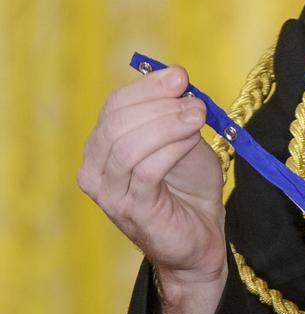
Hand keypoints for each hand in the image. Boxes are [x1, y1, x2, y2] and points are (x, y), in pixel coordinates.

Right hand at [78, 65, 226, 277]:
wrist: (201, 236)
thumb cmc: (189, 188)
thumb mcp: (184, 141)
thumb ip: (176, 114)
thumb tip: (177, 79)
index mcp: (103, 146)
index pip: (114, 106)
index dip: (147, 88)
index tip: (180, 77)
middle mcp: (95, 168)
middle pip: (117, 123)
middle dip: (159, 105)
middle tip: (196, 102)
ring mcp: (109, 192)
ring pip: (127, 145)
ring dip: (167, 125)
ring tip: (198, 118)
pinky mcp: (131, 210)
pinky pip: (146, 170)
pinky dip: (171, 149)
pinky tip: (192, 140)